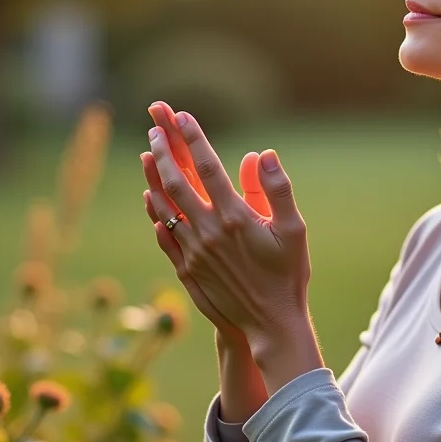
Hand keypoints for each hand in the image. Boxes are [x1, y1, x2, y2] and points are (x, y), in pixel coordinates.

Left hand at [143, 106, 310, 348]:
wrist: (270, 324)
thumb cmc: (287, 274)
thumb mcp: (293, 230)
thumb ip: (278, 190)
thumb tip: (263, 155)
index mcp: (235, 217)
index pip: (208, 168)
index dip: (194, 139)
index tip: (182, 117)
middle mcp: (209, 231)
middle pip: (178, 182)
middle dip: (165, 151)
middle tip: (155, 127)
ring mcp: (194, 251)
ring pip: (165, 207)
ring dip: (154, 177)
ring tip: (146, 153)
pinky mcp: (187, 269)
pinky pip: (163, 235)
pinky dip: (154, 213)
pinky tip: (149, 199)